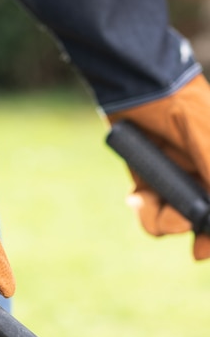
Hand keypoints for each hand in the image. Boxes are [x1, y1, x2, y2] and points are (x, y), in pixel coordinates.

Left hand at [108, 74, 209, 259]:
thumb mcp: (204, 137)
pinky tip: (136, 196)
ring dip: (158, 216)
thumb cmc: (178, 104)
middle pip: (199, 220)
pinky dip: (144, 208)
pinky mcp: (150, 175)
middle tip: (168, 213)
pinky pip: (150, 207)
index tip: (200, 252)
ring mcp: (178, 177)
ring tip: (145, 199)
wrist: (134, 84)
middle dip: (180, 222)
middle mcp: (203, 175)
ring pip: (173, 218)